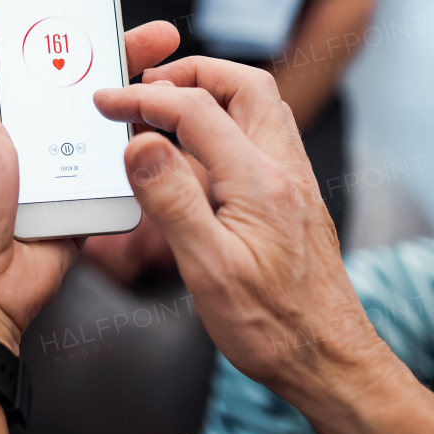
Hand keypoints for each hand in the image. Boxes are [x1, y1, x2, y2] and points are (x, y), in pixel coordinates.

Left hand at [0, 10, 180, 353]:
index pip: (40, 58)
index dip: (71, 30)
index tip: (102, 4)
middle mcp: (31, 135)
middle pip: (85, 86)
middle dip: (122, 59)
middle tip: (161, 39)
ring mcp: (60, 169)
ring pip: (107, 128)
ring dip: (138, 108)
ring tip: (174, 83)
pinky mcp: (84, 201)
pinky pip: (118, 174)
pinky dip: (139, 157)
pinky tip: (168, 135)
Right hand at [93, 56, 384, 397]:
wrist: (327, 360)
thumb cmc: (271, 327)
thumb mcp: (208, 270)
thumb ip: (173, 201)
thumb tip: (140, 144)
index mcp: (260, 181)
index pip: (196, 110)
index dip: (144, 98)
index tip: (107, 102)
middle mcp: (284, 171)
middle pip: (244, 85)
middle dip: (192, 73)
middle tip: (146, 86)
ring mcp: (293, 183)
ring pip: (259, 108)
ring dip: (213, 94)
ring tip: (167, 110)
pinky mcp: (292, 199)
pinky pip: (260, 139)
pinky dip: (225, 126)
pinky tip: (196, 156)